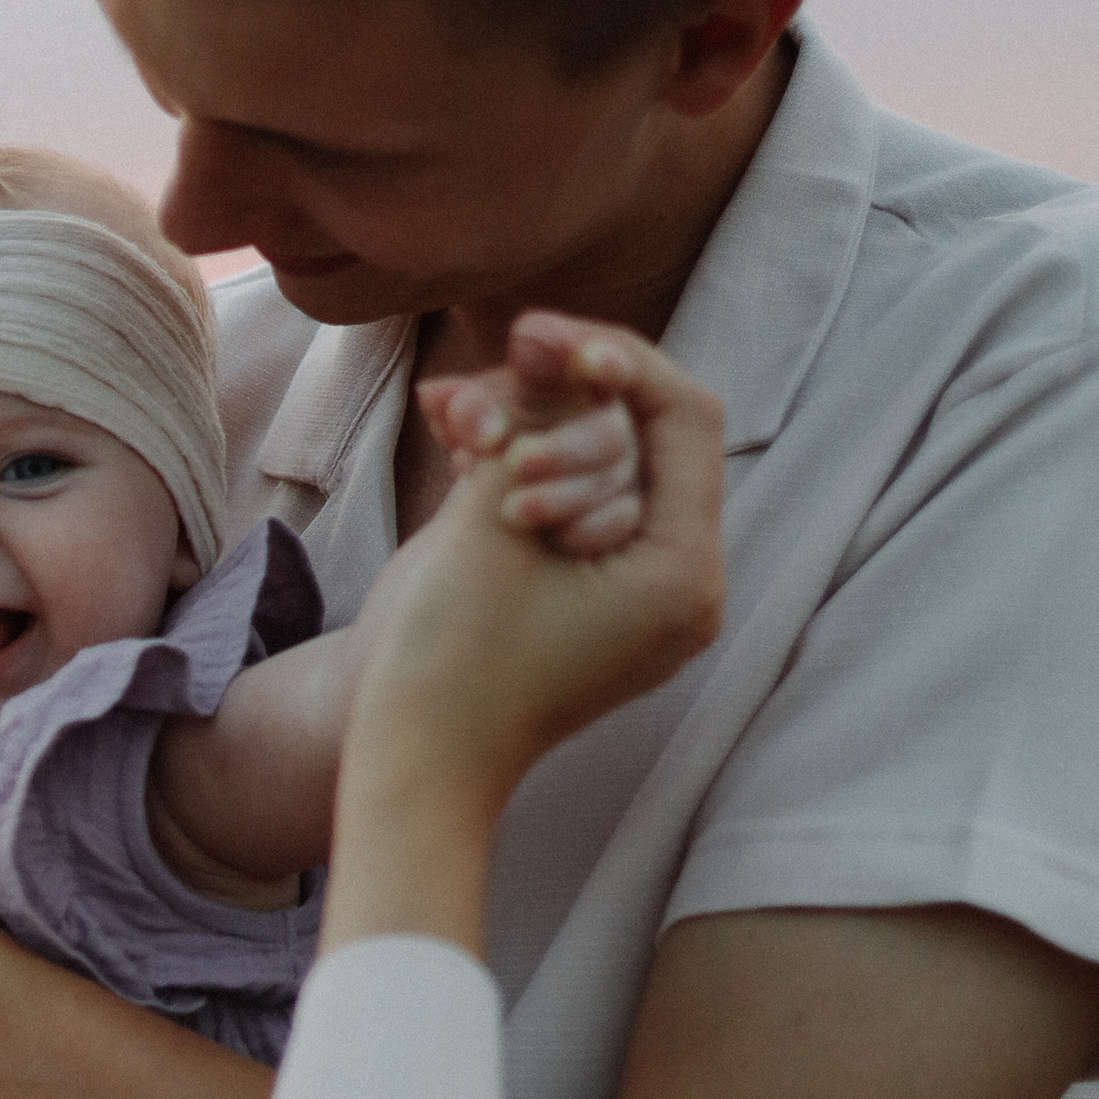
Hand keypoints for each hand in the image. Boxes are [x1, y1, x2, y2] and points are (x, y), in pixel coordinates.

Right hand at [378, 322, 722, 779]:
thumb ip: (534, 420)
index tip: (538, 334)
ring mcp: (641, 596)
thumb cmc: (449, 659)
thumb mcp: (490, 517)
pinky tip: (460, 445)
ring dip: (528, 433)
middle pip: (642, 440)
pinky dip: (524, 473)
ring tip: (449, 417)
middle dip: (555, 406)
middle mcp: (681, 585)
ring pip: (602, 467)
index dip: (613, 358)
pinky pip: (577, 508)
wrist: (414, 765)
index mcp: (683, 574)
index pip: (684, 418)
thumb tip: (554, 344)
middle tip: (473, 397)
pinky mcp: (597, 600)